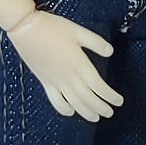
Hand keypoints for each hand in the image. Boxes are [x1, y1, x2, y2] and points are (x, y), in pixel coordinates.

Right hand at [7, 10, 121, 121]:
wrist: (26, 29)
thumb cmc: (52, 27)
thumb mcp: (78, 31)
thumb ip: (96, 42)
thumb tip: (110, 52)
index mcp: (80, 65)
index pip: (99, 87)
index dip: (110, 96)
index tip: (119, 101)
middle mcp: (69, 77)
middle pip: (89, 99)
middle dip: (102, 108)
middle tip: (110, 112)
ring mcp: (56, 82)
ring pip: (74, 104)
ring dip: (86, 113)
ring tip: (95, 117)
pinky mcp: (45, 82)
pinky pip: (56, 101)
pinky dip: (64, 110)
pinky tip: (70, 111)